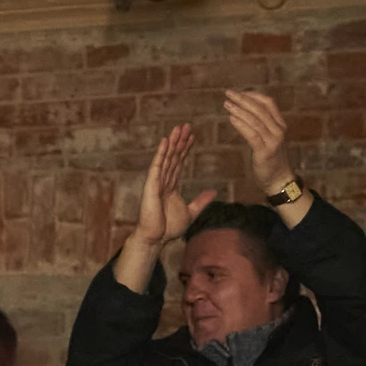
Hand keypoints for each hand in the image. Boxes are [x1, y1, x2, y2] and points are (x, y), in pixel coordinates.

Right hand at [127, 124, 215, 249]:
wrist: (155, 239)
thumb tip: (214, 192)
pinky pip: (157, 166)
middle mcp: (163, 181)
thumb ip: (201, 201)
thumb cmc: (168, 229)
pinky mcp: (151, 186)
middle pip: (173, 157)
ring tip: (178, 128)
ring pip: (166, 158)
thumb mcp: (191, 212)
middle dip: (180, 141)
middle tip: (186, 125)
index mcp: (171, 186)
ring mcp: (156, 183)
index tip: (193, 136)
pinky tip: (166, 141)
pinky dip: (161, 153)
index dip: (186, 149)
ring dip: (172, 142)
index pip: (179, 163)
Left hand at [224, 90, 293, 192]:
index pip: (268, 103)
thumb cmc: (270, 158)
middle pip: (260, 109)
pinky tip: (231, 118)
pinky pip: (252, 135)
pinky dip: (241, 125)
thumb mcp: (268, 138)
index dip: (253, 95)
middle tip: (228, 93)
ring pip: (255, 120)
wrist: (278, 179)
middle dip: (243, 99)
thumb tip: (244, 111)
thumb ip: (261, 125)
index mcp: (280, 124)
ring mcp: (273, 140)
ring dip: (239, 110)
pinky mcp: (265, 151)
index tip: (239, 92)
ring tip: (227, 104)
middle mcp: (278, 130)